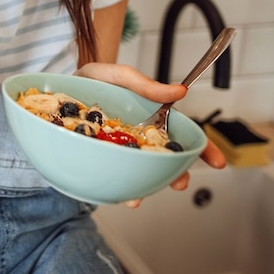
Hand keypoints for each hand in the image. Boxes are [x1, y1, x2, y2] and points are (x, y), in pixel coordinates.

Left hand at [73, 62, 227, 207]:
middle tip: (180, 183)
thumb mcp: (118, 75)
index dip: (202, 150)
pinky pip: (110, 175)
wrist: (55, 86)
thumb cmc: (92, 79)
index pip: (181, 135)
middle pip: (164, 160)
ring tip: (139, 197)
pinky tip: (117, 193)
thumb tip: (180, 91)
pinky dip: (116, 187)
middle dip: (176, 175)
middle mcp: (136, 138)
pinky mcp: (95, 159)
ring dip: (144, 188)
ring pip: (139, 173)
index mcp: (149, 119)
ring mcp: (116, 151)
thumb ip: (146, 84)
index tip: (218, 163)